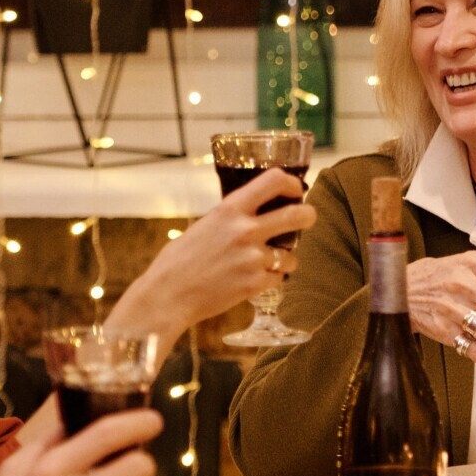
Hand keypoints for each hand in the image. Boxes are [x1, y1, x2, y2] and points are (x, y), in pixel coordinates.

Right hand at [106, 167, 315, 339]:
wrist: (168, 295)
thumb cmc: (179, 261)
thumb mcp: (205, 225)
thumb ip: (232, 218)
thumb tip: (256, 213)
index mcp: (230, 209)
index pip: (274, 180)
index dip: (292, 184)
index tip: (296, 191)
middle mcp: (245, 230)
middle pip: (298, 215)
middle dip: (308, 216)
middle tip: (306, 219)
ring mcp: (253, 258)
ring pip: (292, 255)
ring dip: (285, 259)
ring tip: (268, 263)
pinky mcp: (255, 284)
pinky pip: (279, 278)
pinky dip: (271, 280)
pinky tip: (253, 280)